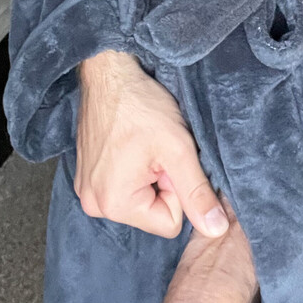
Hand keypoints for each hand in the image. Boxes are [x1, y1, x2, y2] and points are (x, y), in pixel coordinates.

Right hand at [74, 48, 228, 240]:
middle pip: (153, 214)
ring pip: (141, 200)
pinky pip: (124, 187)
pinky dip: (134, 170)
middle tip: (156, 150)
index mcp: (113, 205)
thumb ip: (198, 192)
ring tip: (144, 146)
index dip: (178, 190)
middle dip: (163, 184)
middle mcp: (94, 205)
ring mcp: (87, 191)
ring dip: (149, 176)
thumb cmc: (140, 105)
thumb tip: (216, 229)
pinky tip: (131, 145)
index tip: (167, 159)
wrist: (109, 74)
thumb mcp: (178, 149)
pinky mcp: (87, 177)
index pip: (170, 223)